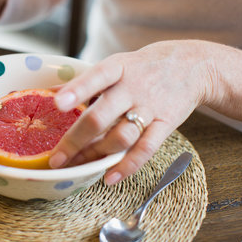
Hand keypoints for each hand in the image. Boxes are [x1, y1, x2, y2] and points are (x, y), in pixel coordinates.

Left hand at [49, 40, 216, 184]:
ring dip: (96, 154)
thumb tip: (50, 90)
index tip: (57, 104)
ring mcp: (150, 107)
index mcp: (117, 68)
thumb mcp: (116, 64)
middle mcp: (133, 88)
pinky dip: (127, 166)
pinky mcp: (166, 124)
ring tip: (77, 166)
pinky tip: (109, 178)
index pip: (95, 77)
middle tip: (56, 158)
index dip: (76, 91)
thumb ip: (86, 81)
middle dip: (75, 140)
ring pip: (121, 137)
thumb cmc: (142, 67)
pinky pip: (146, 149)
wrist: (192, 66)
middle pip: (101, 116)